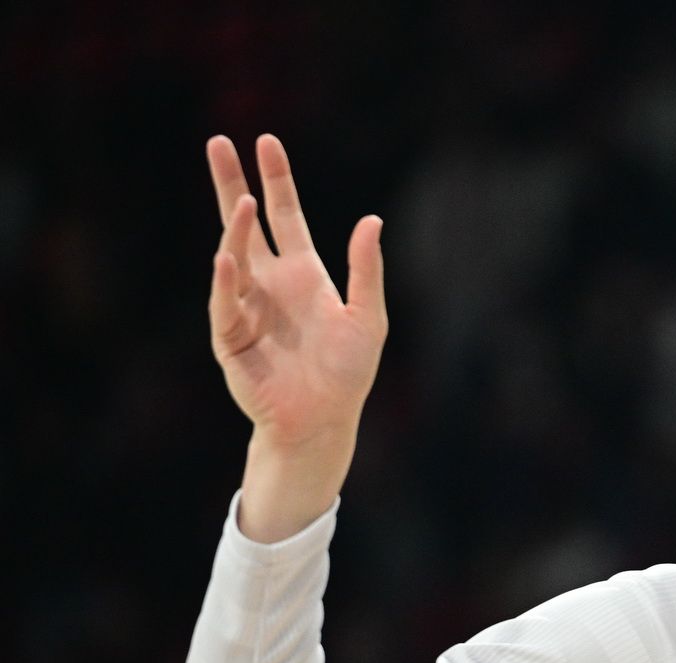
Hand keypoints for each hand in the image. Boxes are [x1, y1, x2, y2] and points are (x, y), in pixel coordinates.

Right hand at [206, 133, 386, 450]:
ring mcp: (246, 307)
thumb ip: (367, 270)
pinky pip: (225, 303)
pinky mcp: (230, 336)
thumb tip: (373, 220)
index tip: (266, 142)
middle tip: (219, 143)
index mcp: (303, 274)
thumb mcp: (368, 317)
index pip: (286, 216)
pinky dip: (226, 281)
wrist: (323, 421)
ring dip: (237, 230)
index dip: (276, 181)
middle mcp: (270, 283)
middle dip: (233, 184)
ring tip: (245, 201)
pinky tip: (228, 258)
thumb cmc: (347, 374)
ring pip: (233, 256)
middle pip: (247, 223)